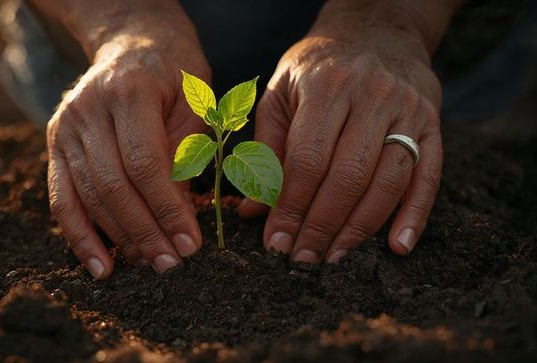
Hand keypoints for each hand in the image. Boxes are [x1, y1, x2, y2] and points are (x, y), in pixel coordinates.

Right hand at [46, 8, 209, 278]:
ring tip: (147, 264)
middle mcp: (88, 108)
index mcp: (130, 91)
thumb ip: (185, 158)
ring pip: (88, 197)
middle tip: (170, 264)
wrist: (134, 45)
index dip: (166, 209)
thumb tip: (178, 221)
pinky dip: (79, 237)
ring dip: (119, 239)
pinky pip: (62, 199)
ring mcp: (65, 126)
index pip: (145, 163)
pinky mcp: (54, 144)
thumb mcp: (195, 106)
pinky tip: (101, 267)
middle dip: (144, 232)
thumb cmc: (175, 78)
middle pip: (113, 185)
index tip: (189, 244)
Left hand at [238, 3, 446, 262]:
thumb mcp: (281, 91)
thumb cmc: (319, 66)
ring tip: (333, 257)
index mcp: (327, 87)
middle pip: (347, 177)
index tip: (275, 241)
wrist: (376, 30)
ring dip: (359, 228)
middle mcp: (372, 97)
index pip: (307, 161)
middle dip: (321, 226)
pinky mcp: (432, 124)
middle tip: (302, 259)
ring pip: (387, 182)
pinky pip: (428, 176)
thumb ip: (266, 147)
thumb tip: (252, 208)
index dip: (290, 207)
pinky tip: (398, 246)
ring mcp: (408, 111)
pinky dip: (415, 215)